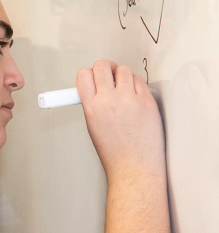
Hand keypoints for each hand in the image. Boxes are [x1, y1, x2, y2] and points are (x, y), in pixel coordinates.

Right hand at [76, 60, 165, 183]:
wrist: (135, 167)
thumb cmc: (115, 152)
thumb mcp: (93, 126)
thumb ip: (92, 103)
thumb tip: (95, 87)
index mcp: (91, 107)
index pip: (84, 75)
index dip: (89, 73)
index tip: (93, 76)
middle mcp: (109, 100)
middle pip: (103, 66)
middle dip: (105, 68)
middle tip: (109, 74)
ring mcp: (129, 100)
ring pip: (124, 70)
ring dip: (123, 76)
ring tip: (124, 89)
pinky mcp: (147, 101)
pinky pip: (140, 81)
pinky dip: (137, 84)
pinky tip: (135, 96)